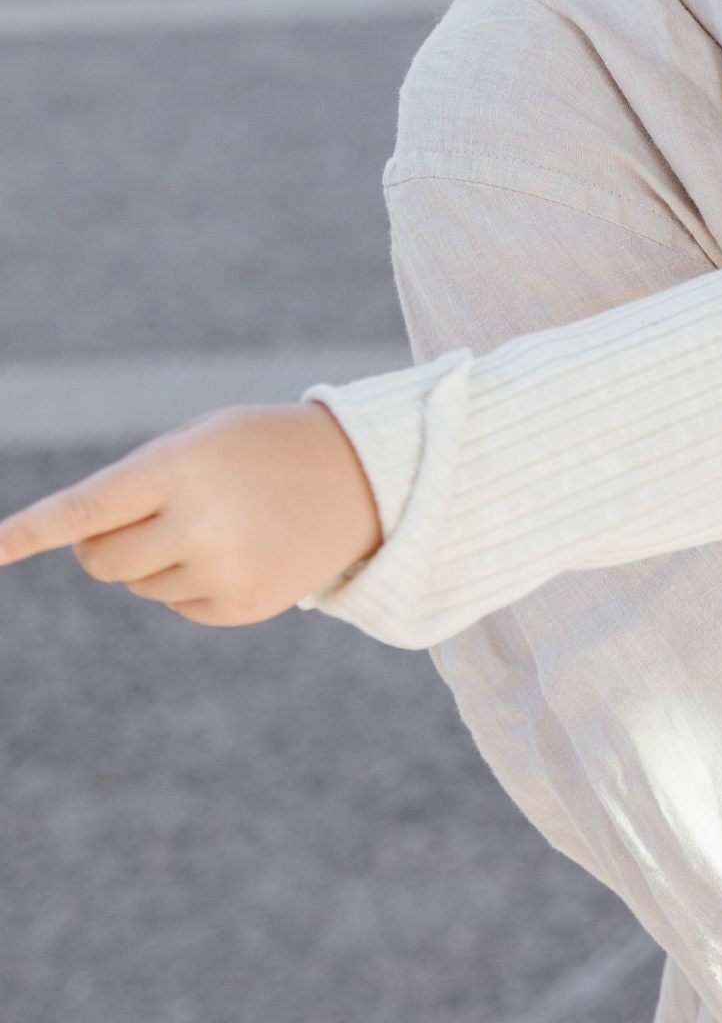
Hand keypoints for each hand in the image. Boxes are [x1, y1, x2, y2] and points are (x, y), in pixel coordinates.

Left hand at [0, 404, 380, 623]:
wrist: (363, 477)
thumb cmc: (261, 447)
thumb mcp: (201, 440)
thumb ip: (138, 484)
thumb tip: (80, 546)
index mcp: (181, 466)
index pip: (85, 508)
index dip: (28, 532)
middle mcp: (198, 523)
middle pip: (100, 561)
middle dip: (107, 544)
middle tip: (151, 516)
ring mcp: (222, 571)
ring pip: (138, 585)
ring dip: (159, 559)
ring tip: (221, 524)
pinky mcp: (241, 606)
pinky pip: (179, 605)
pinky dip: (194, 582)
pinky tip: (239, 551)